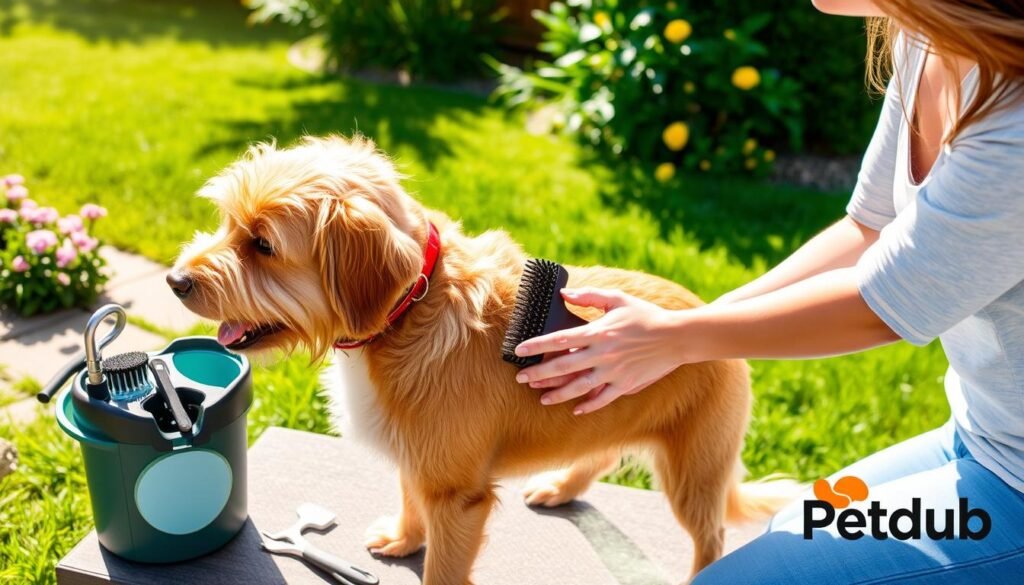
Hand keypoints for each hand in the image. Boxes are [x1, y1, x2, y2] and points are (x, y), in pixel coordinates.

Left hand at [514, 287, 686, 414]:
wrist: (675, 337)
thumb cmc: (645, 315)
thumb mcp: (617, 299)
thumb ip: (589, 296)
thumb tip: (564, 294)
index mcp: (597, 332)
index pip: (559, 339)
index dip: (536, 345)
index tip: (519, 349)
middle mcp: (602, 354)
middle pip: (563, 366)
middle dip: (539, 374)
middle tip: (521, 378)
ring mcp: (613, 372)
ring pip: (579, 387)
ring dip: (557, 394)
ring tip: (541, 398)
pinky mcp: (625, 384)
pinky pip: (602, 399)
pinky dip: (588, 406)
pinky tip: (575, 410)